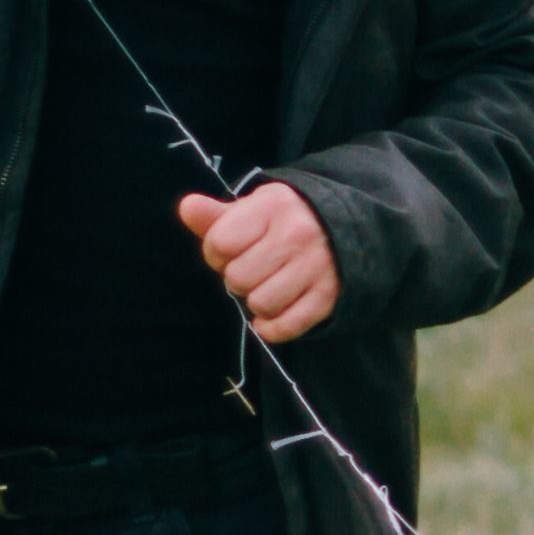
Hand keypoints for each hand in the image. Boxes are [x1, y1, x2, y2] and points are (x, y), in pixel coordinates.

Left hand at [177, 182, 339, 342]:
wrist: (346, 229)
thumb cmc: (285, 220)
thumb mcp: (253, 209)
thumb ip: (216, 215)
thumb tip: (187, 208)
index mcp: (274, 206)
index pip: (219, 243)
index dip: (216, 252)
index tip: (233, 249)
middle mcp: (299, 234)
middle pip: (237, 278)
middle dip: (238, 277)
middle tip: (254, 268)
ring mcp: (317, 266)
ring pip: (260, 304)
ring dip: (257, 301)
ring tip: (268, 286)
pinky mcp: (328, 296)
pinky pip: (287, 326)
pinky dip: (273, 327)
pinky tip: (273, 313)